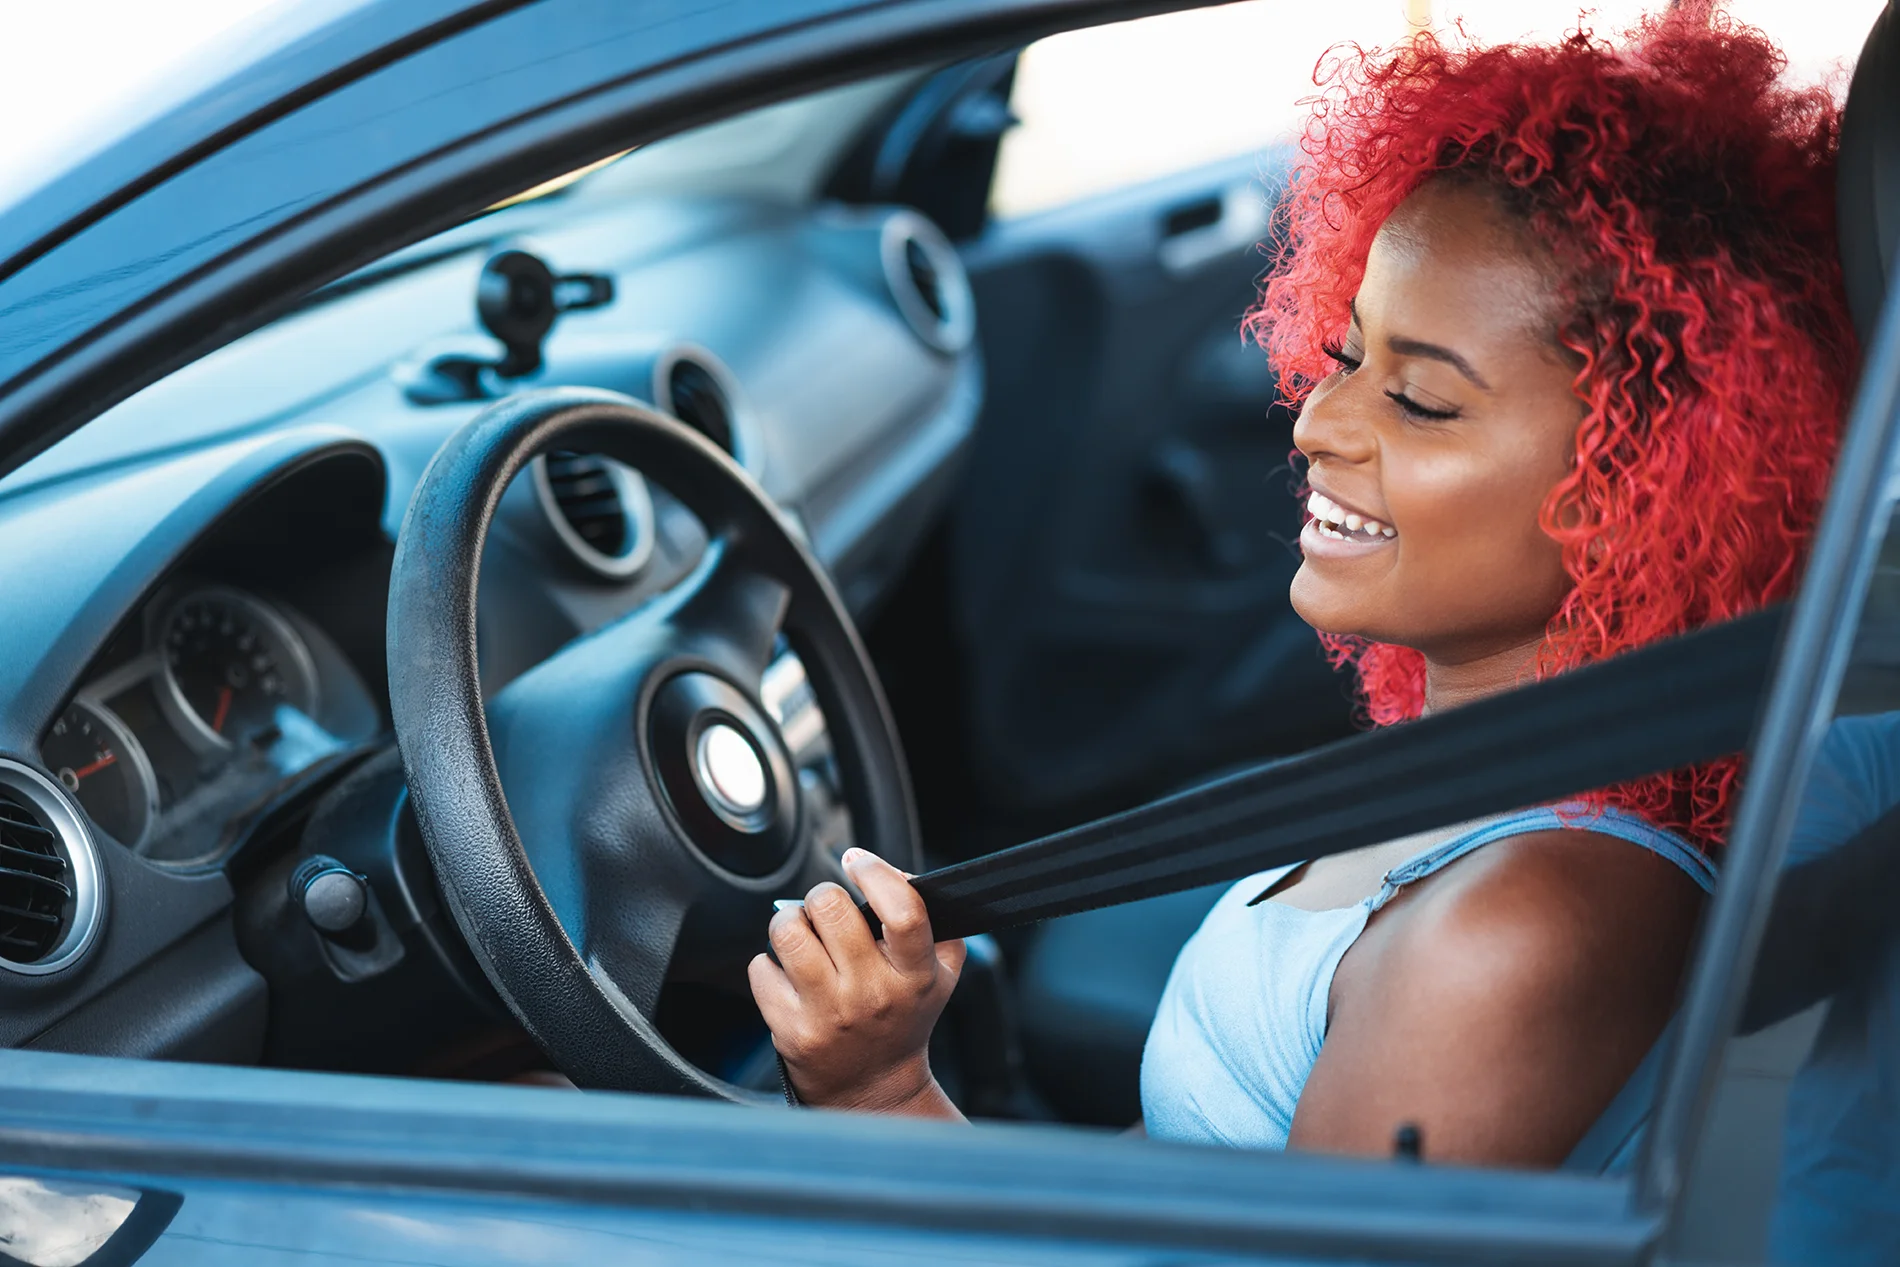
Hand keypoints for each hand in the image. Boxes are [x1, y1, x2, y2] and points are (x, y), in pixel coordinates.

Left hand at [748, 847, 966, 1115]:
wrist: (873, 1087)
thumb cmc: (904, 1015)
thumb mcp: (939, 971)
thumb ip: (931, 916)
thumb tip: (890, 871)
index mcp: (915, 975)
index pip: (902, 911)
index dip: (875, 873)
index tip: (857, 862)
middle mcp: (872, 994)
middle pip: (832, 909)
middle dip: (824, 896)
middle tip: (827, 908)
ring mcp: (828, 1014)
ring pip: (788, 932)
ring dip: (789, 920)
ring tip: (802, 932)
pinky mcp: (790, 1030)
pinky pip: (761, 968)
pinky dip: (770, 963)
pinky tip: (789, 975)